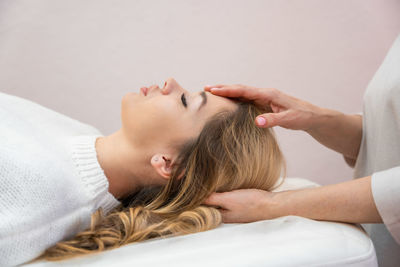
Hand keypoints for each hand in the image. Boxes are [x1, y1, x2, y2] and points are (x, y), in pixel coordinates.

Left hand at [203, 189, 284, 222]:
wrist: (273, 204)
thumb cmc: (252, 202)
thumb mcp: (229, 199)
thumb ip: (212, 199)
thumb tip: (196, 198)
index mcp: (221, 216)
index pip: (203, 208)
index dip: (196, 199)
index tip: (190, 189)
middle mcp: (227, 216)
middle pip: (211, 206)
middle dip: (204, 197)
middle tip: (196, 183)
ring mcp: (235, 211)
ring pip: (220, 203)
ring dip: (214, 195)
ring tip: (208, 183)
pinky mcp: (242, 206)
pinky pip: (229, 200)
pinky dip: (224, 194)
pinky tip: (224, 187)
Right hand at [204, 84, 321, 130]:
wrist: (312, 117)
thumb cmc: (302, 117)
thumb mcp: (289, 120)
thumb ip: (273, 120)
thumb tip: (257, 121)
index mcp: (268, 94)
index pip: (245, 90)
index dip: (228, 90)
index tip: (214, 90)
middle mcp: (265, 93)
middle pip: (240, 89)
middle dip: (223, 88)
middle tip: (206, 88)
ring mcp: (264, 98)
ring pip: (242, 93)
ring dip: (228, 92)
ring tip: (212, 92)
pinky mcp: (265, 103)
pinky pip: (247, 99)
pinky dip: (235, 99)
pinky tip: (228, 101)